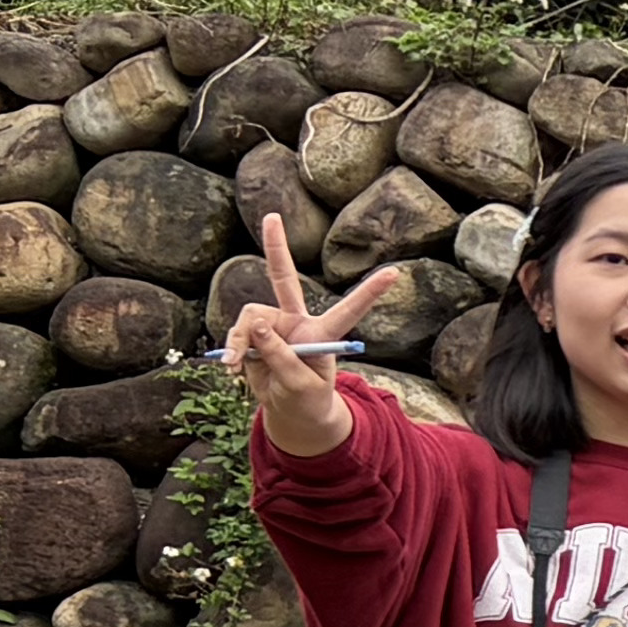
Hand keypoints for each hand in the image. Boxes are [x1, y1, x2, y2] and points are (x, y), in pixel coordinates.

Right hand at [228, 212, 406, 460]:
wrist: (289, 410)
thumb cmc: (306, 399)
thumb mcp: (299, 386)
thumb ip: (280, 357)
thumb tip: (258, 326)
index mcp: (324, 333)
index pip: (350, 309)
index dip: (370, 292)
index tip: (396, 272)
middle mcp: (298, 321)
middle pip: (283, 278)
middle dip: (275, 247)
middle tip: (270, 216)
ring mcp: (274, 325)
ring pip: (251, 318)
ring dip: (241, 342)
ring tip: (238, 366)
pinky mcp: (254, 335)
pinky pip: (237, 334)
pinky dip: (232, 350)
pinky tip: (231, 368)